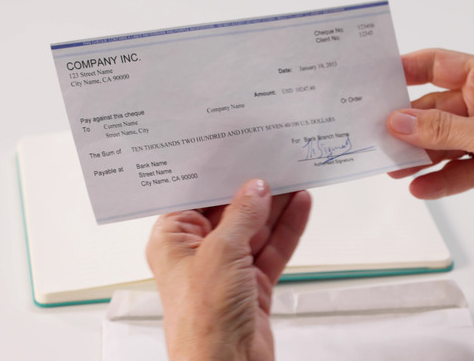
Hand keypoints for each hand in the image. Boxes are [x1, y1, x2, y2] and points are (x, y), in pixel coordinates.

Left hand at [146, 179, 310, 360]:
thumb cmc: (203, 320)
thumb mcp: (221, 252)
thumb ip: (242, 216)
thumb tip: (255, 189)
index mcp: (173, 242)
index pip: (197, 198)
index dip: (219, 175)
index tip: (240, 153)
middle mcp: (198, 254)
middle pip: (230, 212)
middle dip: (253, 189)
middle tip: (275, 161)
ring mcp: (227, 270)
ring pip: (256, 229)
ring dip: (275, 206)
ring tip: (295, 176)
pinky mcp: (252, 285)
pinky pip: (272, 250)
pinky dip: (287, 229)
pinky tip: (299, 206)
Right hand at [387, 49, 473, 233]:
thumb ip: (441, 130)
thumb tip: (398, 121)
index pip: (439, 65)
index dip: (406, 69)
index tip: (374, 78)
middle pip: (435, 109)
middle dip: (408, 125)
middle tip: (375, 136)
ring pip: (442, 142)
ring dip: (418, 156)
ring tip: (391, 168)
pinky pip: (456, 170)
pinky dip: (438, 180)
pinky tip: (419, 189)